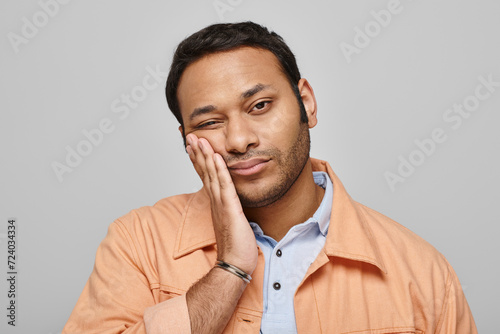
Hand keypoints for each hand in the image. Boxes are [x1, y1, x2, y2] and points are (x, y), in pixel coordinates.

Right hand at [186, 134, 257, 274]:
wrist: (234, 264)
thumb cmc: (235, 246)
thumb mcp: (230, 222)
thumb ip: (228, 209)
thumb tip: (229, 202)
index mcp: (215, 203)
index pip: (205, 177)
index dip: (199, 161)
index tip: (194, 146)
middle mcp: (215, 201)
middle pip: (204, 172)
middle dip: (197, 153)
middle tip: (190, 136)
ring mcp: (221, 204)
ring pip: (211, 175)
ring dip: (205, 156)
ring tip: (199, 139)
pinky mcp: (230, 209)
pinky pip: (224, 185)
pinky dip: (219, 170)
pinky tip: (216, 157)